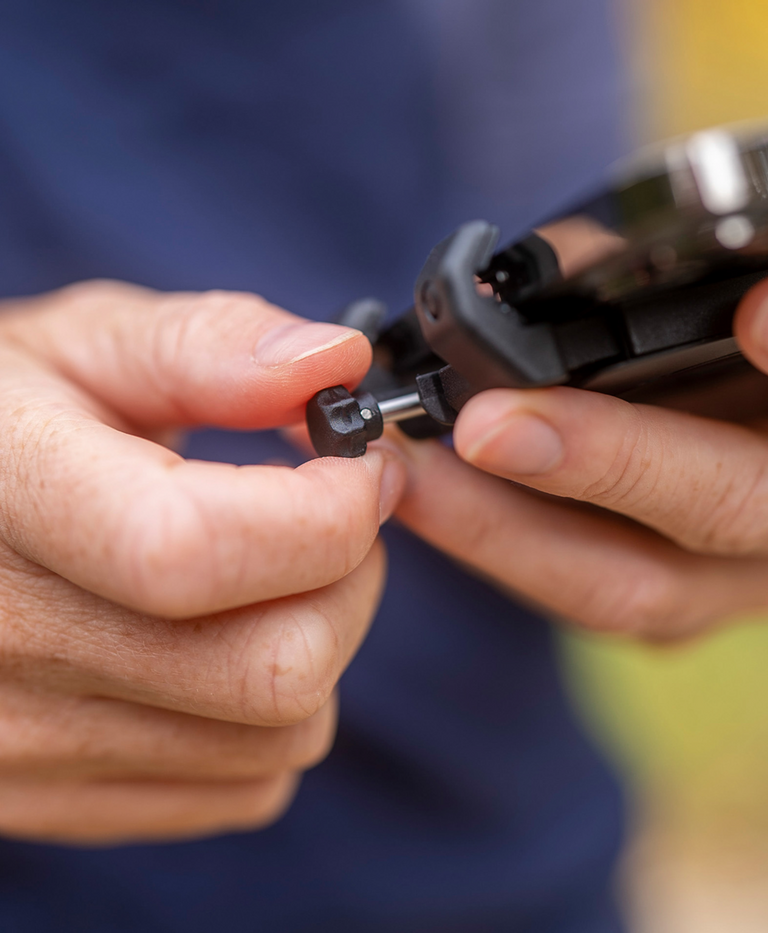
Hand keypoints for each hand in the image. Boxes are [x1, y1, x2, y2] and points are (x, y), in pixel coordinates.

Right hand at [0, 281, 403, 843]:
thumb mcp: (86, 345)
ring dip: (319, 642)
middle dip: (348, 577)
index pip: (191, 551)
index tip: (361, 468)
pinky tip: (225, 639)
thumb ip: (210, 345)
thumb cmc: (3, 420)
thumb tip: (337, 364)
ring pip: (280, 736)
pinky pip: (245, 786)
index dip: (322, 510)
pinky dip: (273, 714)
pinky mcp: (56, 795)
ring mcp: (20, 744)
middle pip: (273, 667)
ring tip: (268, 571)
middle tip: (328, 514)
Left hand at [386, 269, 767, 639]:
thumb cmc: (723, 310)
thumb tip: (541, 276)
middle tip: (493, 423)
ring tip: (412, 474)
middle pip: (747, 499)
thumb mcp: (708, 274)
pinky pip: (592, 598)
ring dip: (515, 528)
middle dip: (609, 459)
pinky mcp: (692, 608)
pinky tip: (427, 496)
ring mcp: (767, 570)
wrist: (711, 392)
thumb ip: (660, 269)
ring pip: (648, 584)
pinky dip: (498, 546)